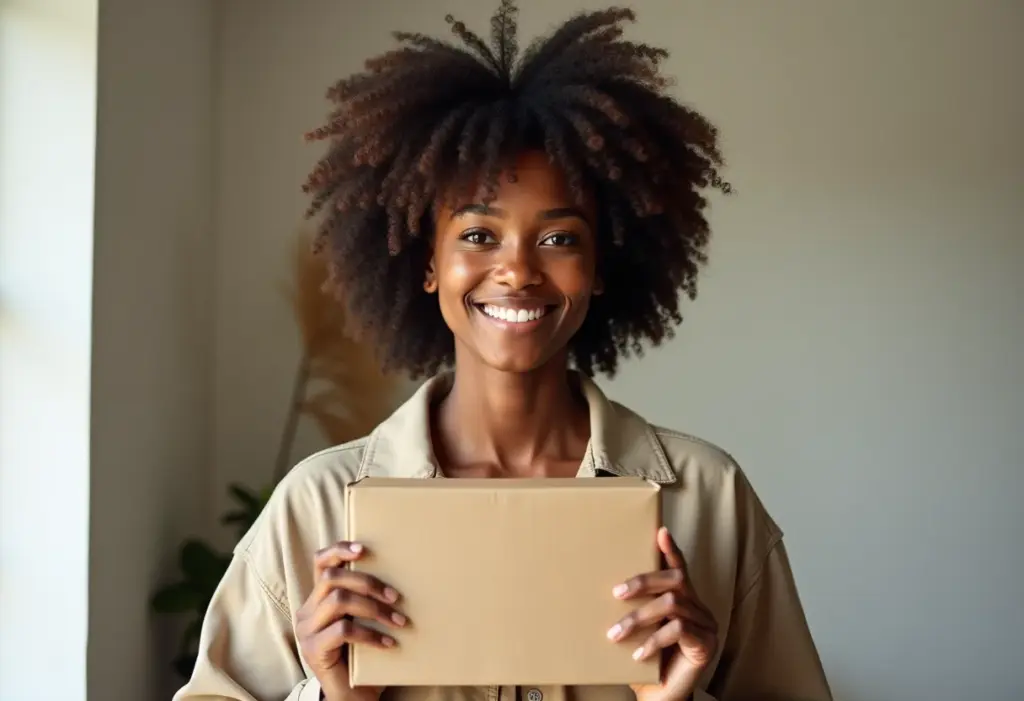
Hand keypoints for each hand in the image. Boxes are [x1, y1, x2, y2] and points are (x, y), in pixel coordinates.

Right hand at [295, 541, 407, 700]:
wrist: (352, 696)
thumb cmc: (363, 654)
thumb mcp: (364, 621)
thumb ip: (367, 598)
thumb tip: (400, 572)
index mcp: (318, 599)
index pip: (320, 562)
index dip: (339, 550)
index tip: (364, 549)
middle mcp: (307, 611)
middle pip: (332, 579)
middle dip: (368, 583)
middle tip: (395, 597)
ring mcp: (307, 631)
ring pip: (338, 601)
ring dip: (374, 608)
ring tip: (398, 620)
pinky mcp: (313, 650)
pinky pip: (343, 630)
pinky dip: (370, 634)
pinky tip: (388, 643)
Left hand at [607, 527, 717, 700]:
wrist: (659, 699)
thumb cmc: (645, 664)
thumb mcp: (637, 632)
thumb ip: (634, 609)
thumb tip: (609, 590)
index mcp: (684, 601)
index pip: (679, 569)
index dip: (671, 550)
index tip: (660, 531)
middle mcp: (699, 609)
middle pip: (676, 580)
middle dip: (644, 581)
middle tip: (617, 592)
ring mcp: (706, 626)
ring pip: (672, 605)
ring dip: (639, 617)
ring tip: (616, 634)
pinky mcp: (706, 645)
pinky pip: (678, 630)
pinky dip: (654, 641)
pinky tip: (638, 654)